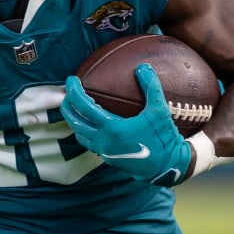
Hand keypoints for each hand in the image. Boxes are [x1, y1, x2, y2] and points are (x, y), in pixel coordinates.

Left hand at [61, 64, 193, 186]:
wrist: (166, 166)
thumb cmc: (163, 137)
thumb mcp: (159, 110)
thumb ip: (150, 87)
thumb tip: (142, 67)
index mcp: (111, 127)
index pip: (83, 106)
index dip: (74, 91)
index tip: (71, 79)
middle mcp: (102, 140)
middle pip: (74, 121)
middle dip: (67, 105)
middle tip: (67, 92)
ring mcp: (103, 150)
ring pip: (79, 134)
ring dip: (74, 119)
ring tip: (75, 107)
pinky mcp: (107, 157)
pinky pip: (88, 142)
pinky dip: (84, 130)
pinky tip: (91, 123)